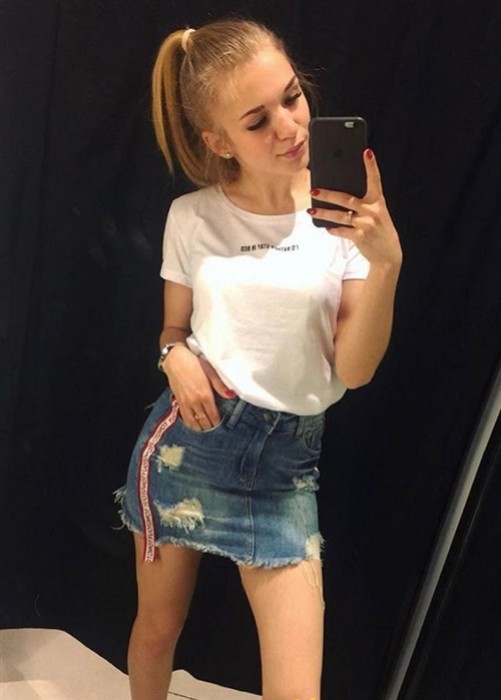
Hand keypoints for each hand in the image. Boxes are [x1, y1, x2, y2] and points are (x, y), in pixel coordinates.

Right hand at [162, 347, 234, 430]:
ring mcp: (185, 402)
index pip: (212, 415)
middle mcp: (194, 401)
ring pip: (193, 421)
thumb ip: (220, 385)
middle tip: (213, 426)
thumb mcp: (210, 371)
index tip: (219, 422)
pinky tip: (193, 423)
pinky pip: (184, 417)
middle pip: (203, 420)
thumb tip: (230, 395)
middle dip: (209, 425)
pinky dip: (189, 422)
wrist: (176, 359)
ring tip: (204, 428)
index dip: (216, 421)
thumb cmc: (194, 363)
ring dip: (199, 427)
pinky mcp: (178, 401)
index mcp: (204, 394)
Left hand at [308, 149, 402, 268]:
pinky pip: (341, 231)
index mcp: (378, 202)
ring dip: (324, 212)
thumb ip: (363, 204)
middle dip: (328, 194)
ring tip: (311, 209)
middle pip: (347, 199)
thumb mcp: (377, 214)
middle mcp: (373, 211)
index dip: (371, 166)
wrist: (388, 255)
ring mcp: (366, 224)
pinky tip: (326, 227)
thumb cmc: (379, 230)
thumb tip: (340, 196)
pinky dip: (333, 229)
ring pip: (340, 216)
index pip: (375, 180)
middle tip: (314, 189)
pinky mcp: (360, 237)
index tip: (366, 152)